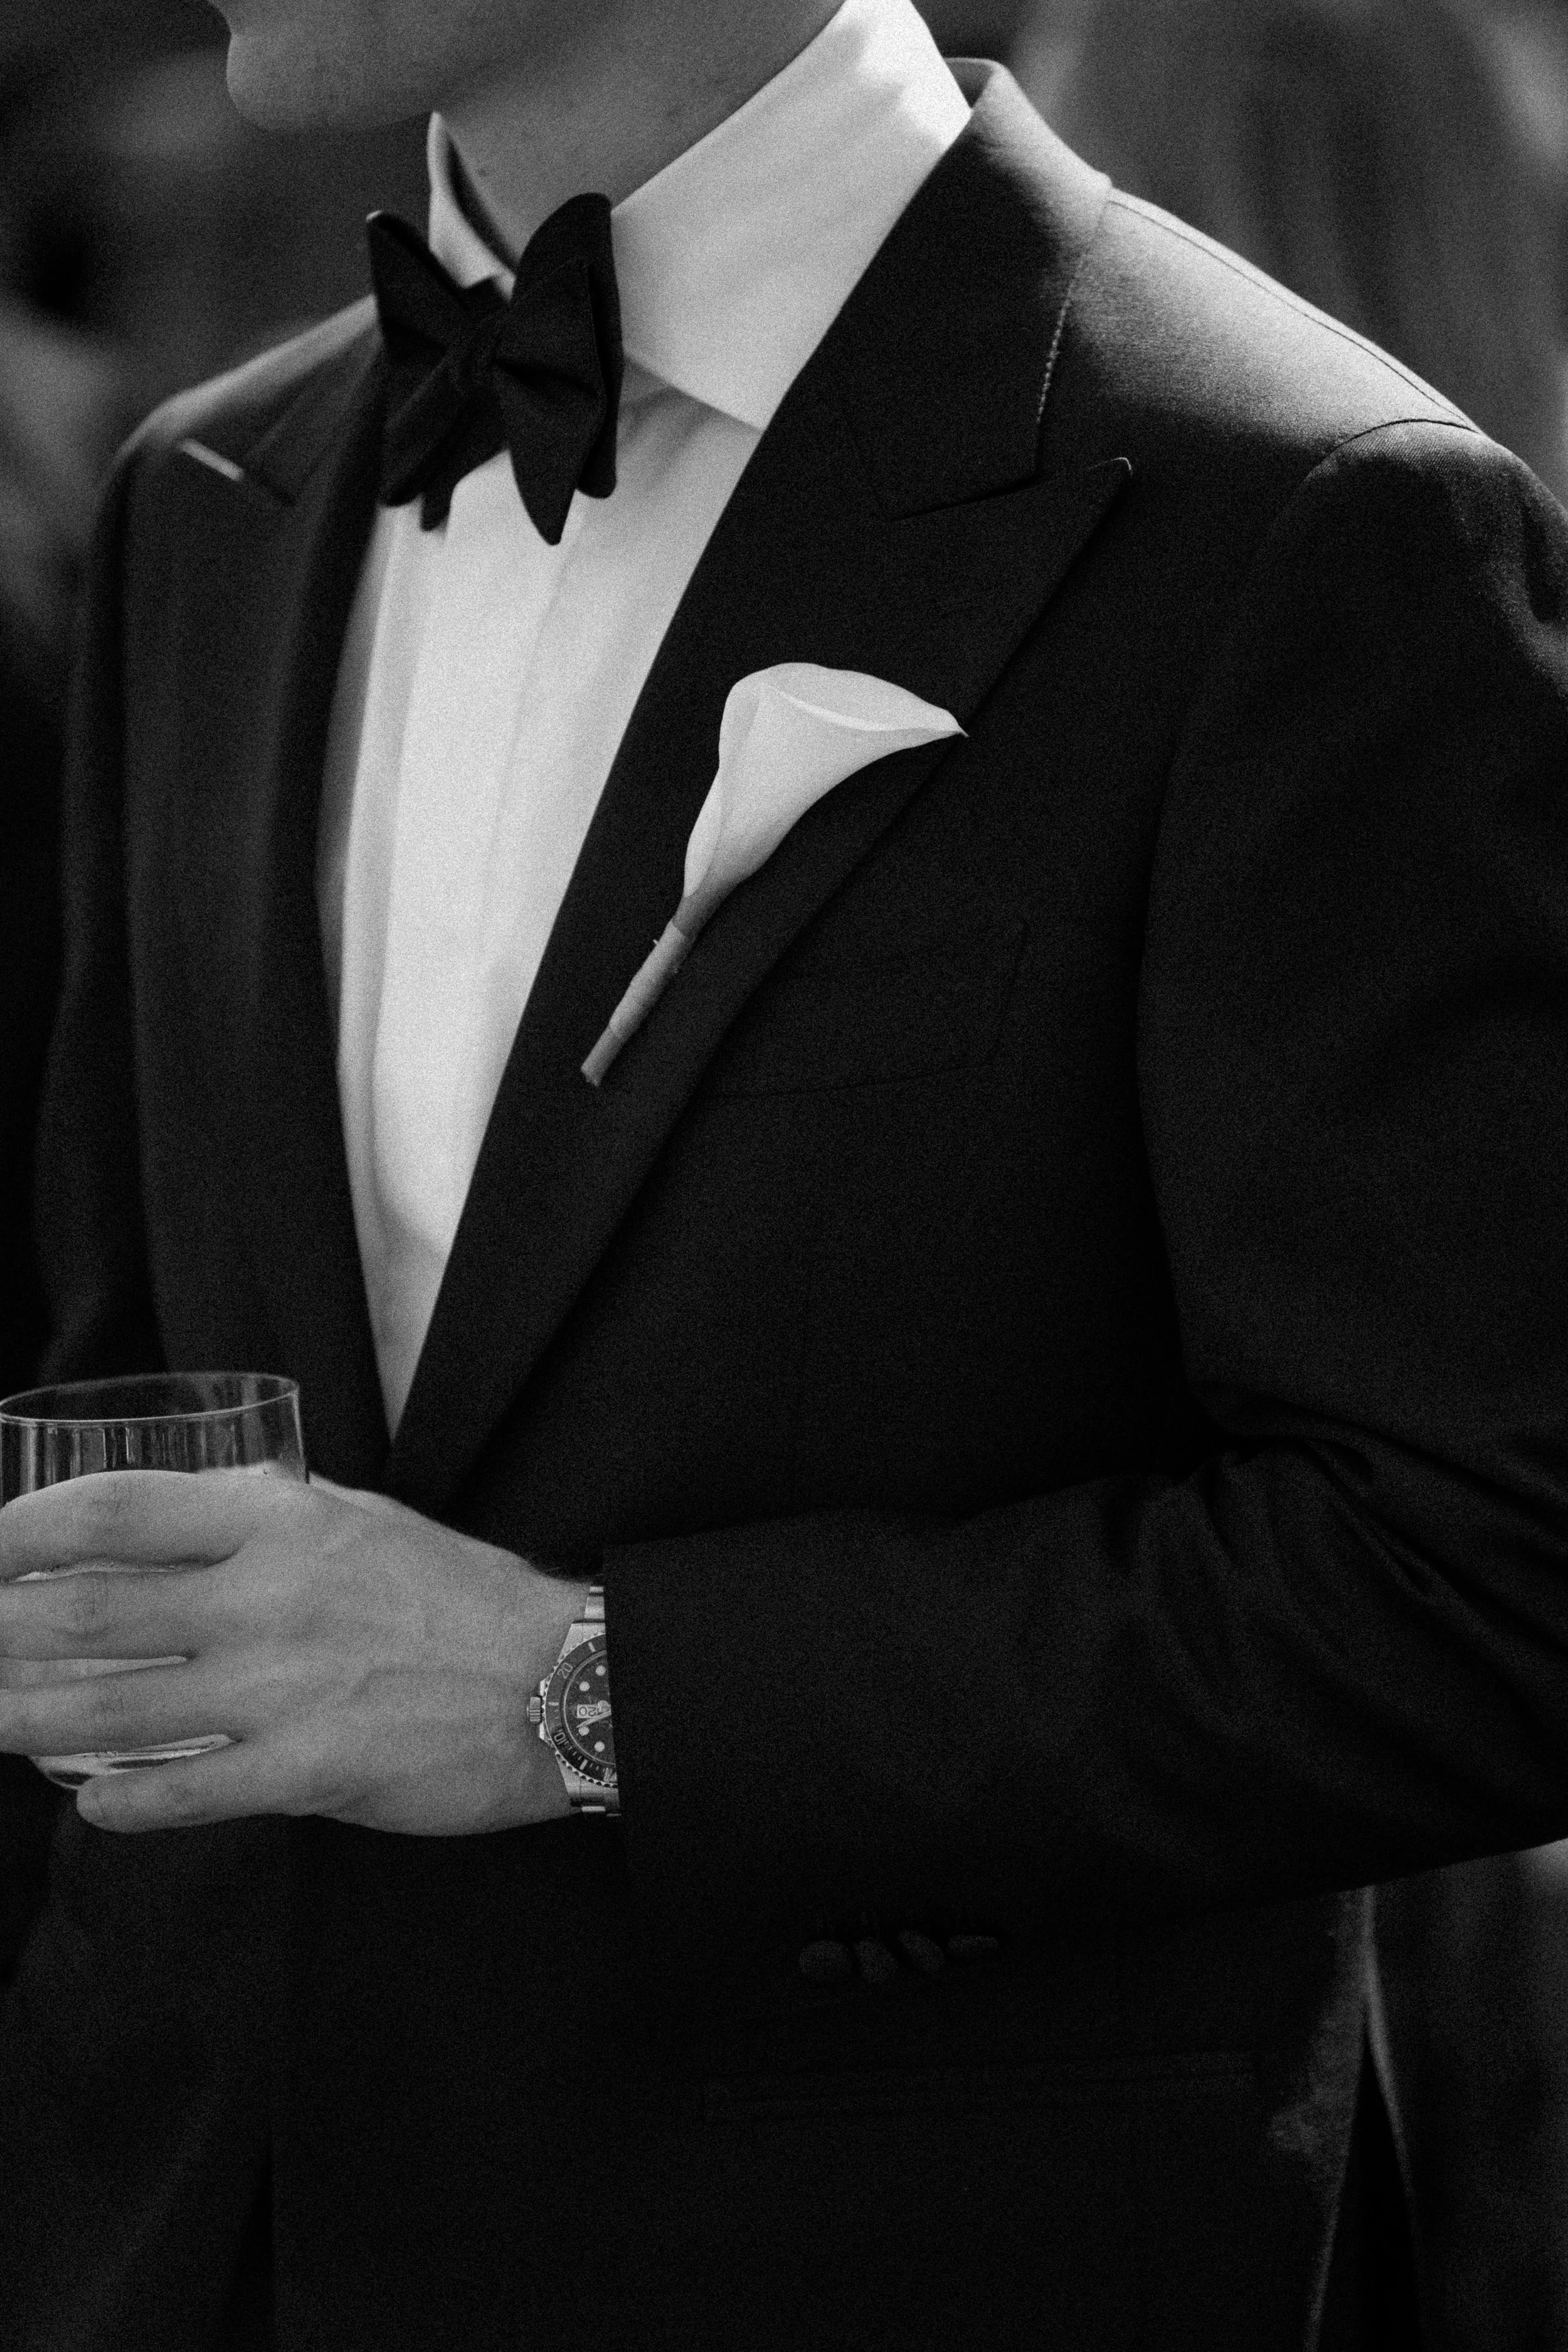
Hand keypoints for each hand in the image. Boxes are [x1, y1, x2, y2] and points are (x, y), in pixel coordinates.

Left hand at [0, 1470, 587, 1835]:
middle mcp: (270, 1595)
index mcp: (282, 1520)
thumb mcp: (362, 1523)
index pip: (117, 1509)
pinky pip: (182, 1792)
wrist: (561, 1678)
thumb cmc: (460, 1597)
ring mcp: (285, 1686)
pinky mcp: (308, 1769)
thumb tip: (177, 1528)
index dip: (26, 1529)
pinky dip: (120, 1803)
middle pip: (88, 1611)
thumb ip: (270, 1523)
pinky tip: (87, 1804)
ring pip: (111, 1707)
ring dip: (24, 1718)